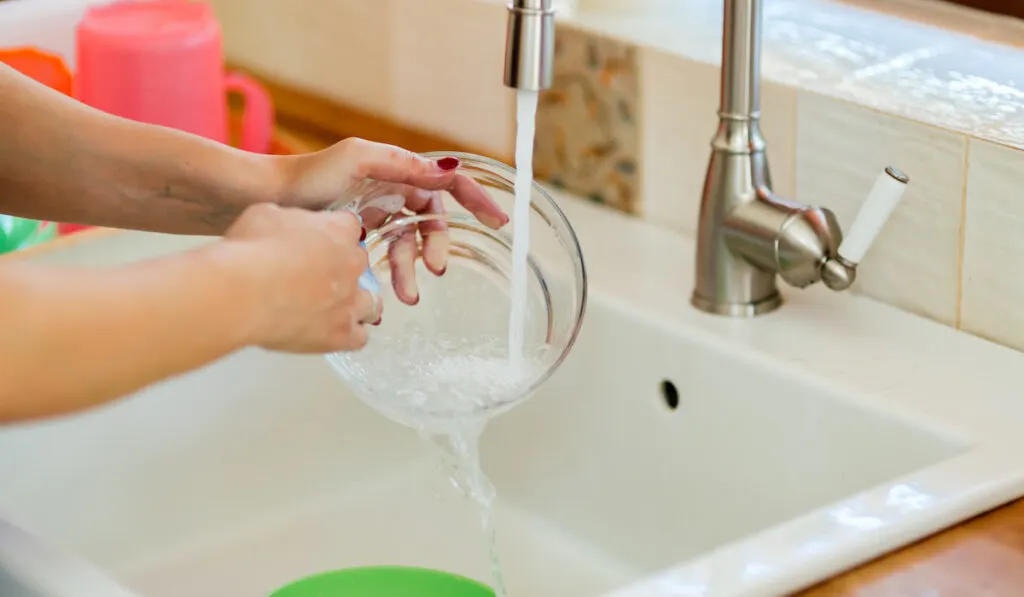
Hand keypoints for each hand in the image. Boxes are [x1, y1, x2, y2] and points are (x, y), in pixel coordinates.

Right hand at [225, 203, 378, 352]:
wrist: (242, 294)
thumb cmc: (250, 250)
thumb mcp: (267, 214)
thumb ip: (291, 220)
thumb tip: (293, 230)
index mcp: (337, 231)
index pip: (349, 226)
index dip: (334, 232)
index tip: (318, 239)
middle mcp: (352, 266)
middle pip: (360, 264)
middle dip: (344, 267)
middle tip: (317, 274)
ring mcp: (349, 303)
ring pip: (370, 303)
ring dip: (357, 302)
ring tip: (334, 307)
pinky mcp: (340, 335)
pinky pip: (359, 337)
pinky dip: (351, 334)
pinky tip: (333, 331)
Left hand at [277, 138, 508, 304]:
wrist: (265, 201)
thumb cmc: (306, 177)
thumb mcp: (358, 159)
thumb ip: (401, 163)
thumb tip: (446, 170)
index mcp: (396, 171)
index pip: (446, 184)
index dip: (475, 199)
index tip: (497, 220)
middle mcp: (390, 192)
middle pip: (430, 222)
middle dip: (435, 247)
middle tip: (434, 270)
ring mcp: (376, 216)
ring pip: (408, 246)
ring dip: (411, 269)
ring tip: (406, 295)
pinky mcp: (358, 239)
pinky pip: (386, 259)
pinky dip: (391, 275)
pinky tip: (387, 293)